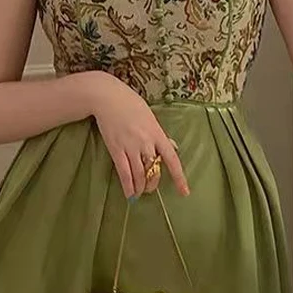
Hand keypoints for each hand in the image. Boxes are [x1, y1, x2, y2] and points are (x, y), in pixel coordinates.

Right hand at [88, 73, 188, 199]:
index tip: (184, 191)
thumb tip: (172, 146)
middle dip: (153, 183)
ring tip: (139, 193)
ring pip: (139, 174)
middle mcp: (146, 142)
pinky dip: (127, 186)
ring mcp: (130, 147)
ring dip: (140, 187)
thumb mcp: (150, 117)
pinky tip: (129, 194)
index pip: (172, 159)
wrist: (108, 97)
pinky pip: (124, 172)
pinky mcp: (116, 149)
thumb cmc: (131, 104)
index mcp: (157, 133)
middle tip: (150, 189)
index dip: (179, 177)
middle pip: (154, 170)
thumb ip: (160, 134)